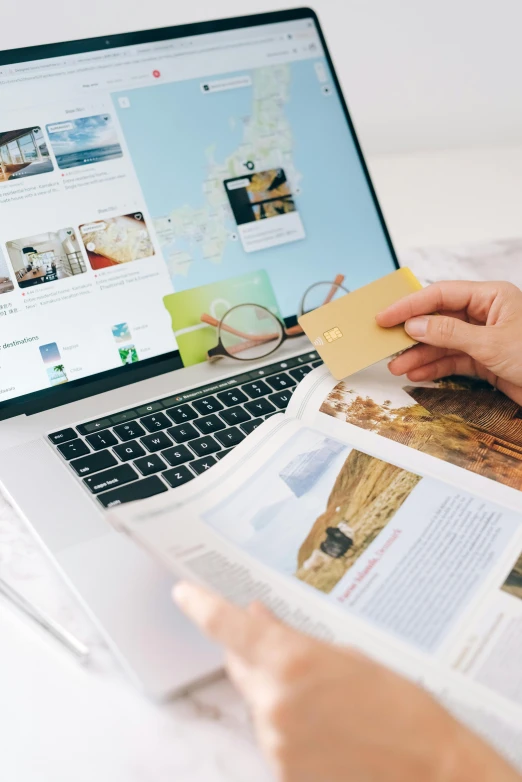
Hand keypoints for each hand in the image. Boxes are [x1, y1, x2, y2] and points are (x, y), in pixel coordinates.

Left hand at [174, 582, 519, 781]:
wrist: (430, 771)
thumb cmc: (401, 708)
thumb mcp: (349, 658)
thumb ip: (294, 640)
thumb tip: (258, 621)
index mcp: (292, 659)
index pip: (227, 626)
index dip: (200, 605)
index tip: (183, 592)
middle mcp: (273, 700)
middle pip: (241, 666)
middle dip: (255, 654)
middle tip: (289, 653)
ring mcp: (275, 741)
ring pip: (258, 703)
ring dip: (277, 695)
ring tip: (330, 703)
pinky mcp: (282, 772)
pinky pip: (272, 737)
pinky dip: (288, 727)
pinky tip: (328, 730)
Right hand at [376, 281, 521, 404]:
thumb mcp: (490, 344)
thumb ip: (449, 333)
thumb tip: (415, 325)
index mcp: (491, 296)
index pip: (441, 294)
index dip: (410, 305)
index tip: (385, 316)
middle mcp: (485, 314)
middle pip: (438, 318)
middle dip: (412, 333)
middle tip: (386, 342)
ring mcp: (483, 337)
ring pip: (442, 342)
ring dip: (419, 354)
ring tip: (397, 365)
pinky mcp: (484, 359)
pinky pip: (452, 359)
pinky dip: (434, 367)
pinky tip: (416, 372)